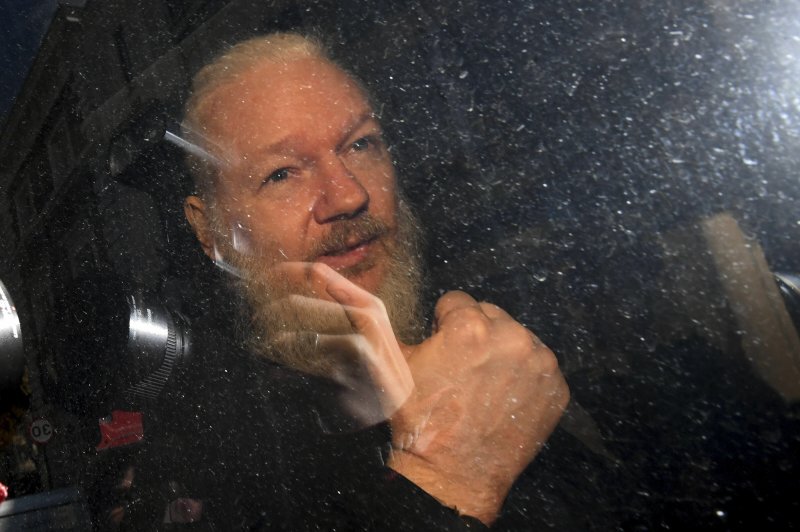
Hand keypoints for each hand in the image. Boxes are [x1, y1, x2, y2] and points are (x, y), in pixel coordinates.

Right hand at [274, 265, 568, 523]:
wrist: (452, 476)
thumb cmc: (420, 422)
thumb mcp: (389, 367)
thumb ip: (369, 319)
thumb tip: (328, 279)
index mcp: (469, 327)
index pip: (457, 302)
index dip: (443, 326)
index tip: (441, 353)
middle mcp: (512, 338)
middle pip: (491, 317)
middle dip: (475, 336)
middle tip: (460, 371)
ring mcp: (539, 364)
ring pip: (517, 338)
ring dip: (501, 354)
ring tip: (482, 386)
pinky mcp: (556, 388)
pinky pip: (539, 366)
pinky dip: (524, 378)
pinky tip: (503, 398)